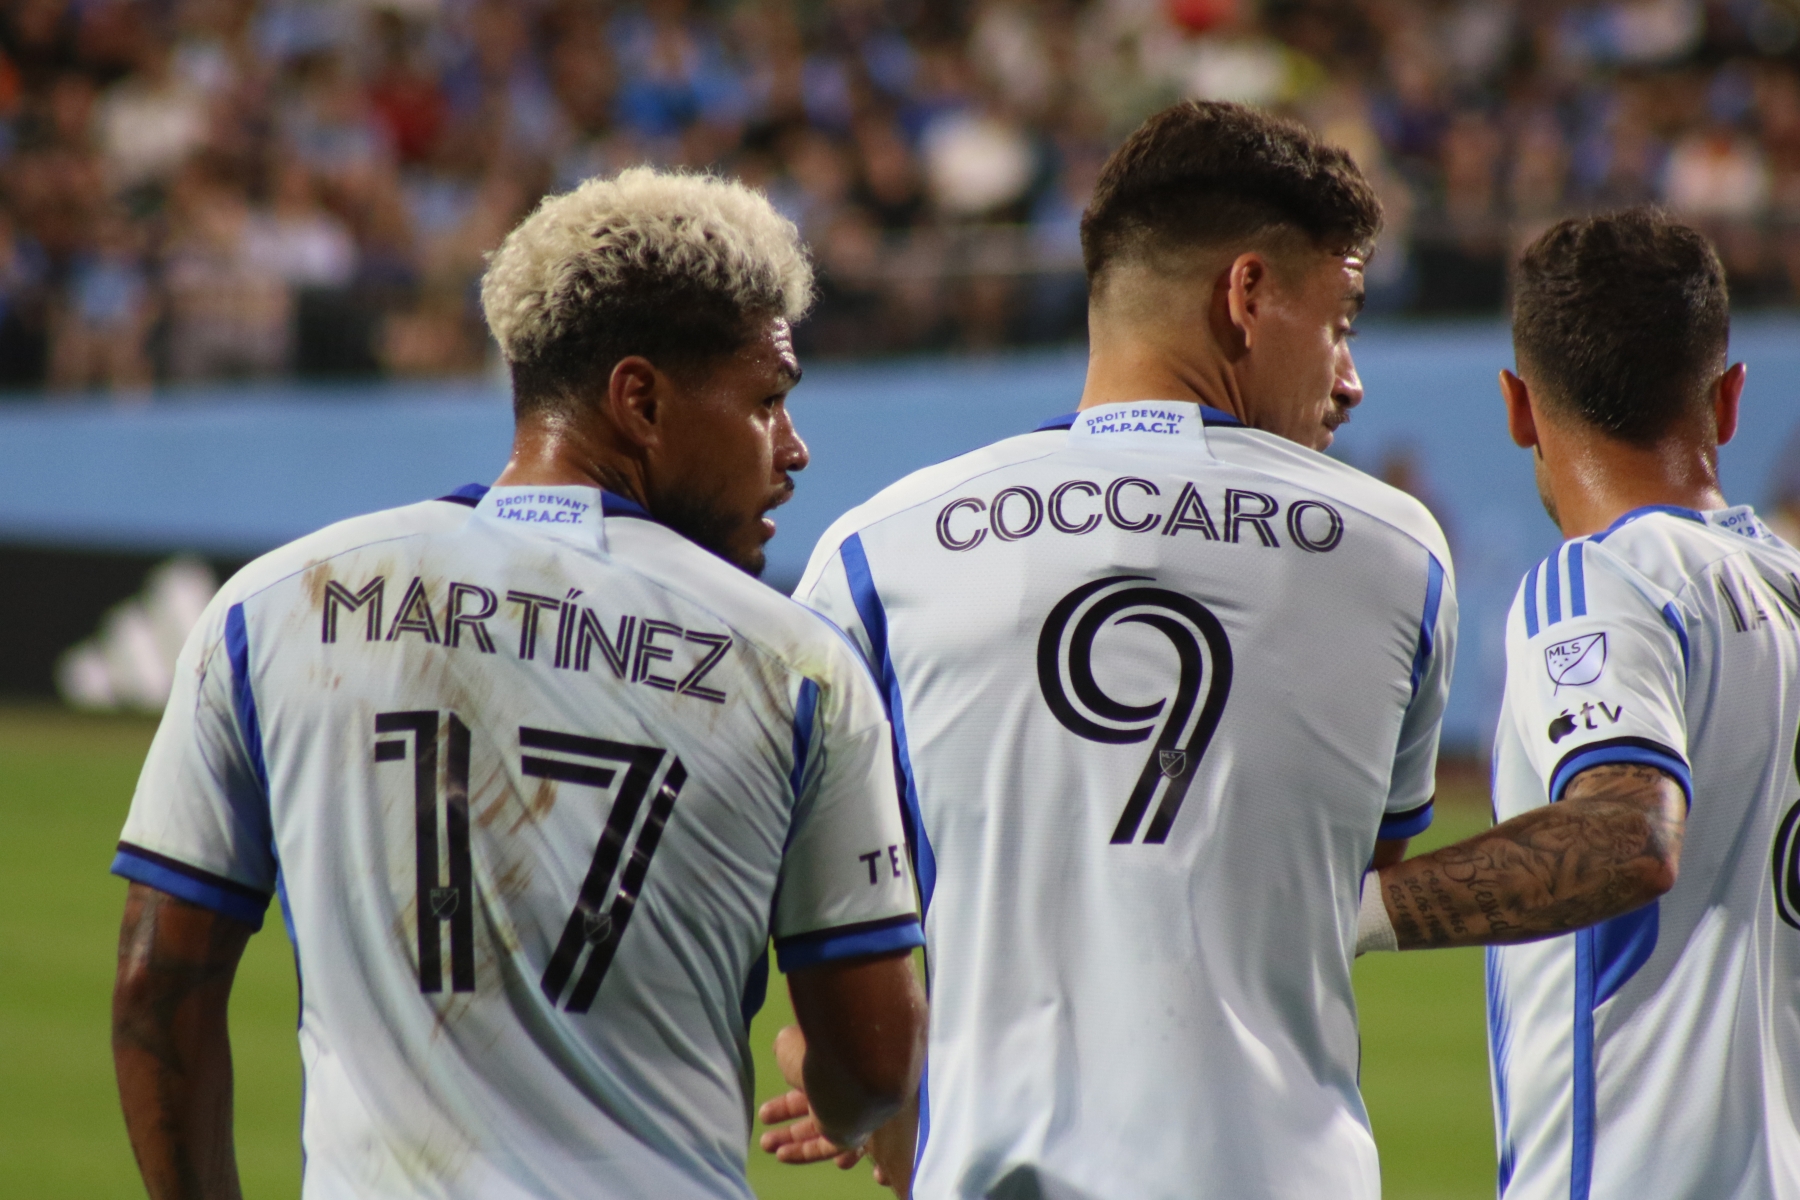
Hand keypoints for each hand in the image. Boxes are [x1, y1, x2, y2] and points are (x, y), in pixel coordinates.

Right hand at [759, 1024, 865, 1166]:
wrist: (852, 1065)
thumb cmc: (818, 1050)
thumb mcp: (790, 1044)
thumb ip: (785, 1051)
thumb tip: (781, 1050)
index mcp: (829, 1065)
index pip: (807, 1089)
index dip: (784, 1105)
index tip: (763, 1114)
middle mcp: (842, 1088)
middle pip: (813, 1113)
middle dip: (788, 1128)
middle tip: (764, 1138)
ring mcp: (850, 1111)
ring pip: (819, 1132)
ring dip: (793, 1142)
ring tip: (767, 1146)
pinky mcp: (854, 1133)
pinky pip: (830, 1147)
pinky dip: (806, 1151)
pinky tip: (784, 1156)